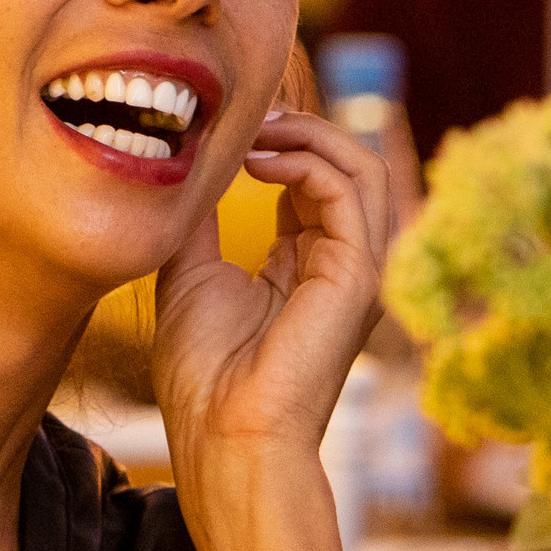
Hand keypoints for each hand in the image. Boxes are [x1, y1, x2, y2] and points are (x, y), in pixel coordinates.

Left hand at [152, 111, 392, 468]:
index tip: (228, 123)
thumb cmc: (205, 377)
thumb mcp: (189, 277)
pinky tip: (259, 161)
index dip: (276, 140)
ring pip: (363, 167)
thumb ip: (200, 222)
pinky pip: (350, 191)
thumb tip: (187, 169)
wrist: (224, 438)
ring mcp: (356, 270)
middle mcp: (340, 263)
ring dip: (310, 133)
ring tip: (257, 127)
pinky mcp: (358, 276)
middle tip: (247, 112)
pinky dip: (308, 160)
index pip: (313, 178)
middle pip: (346, 164)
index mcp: (307, 265)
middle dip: (300, 126)